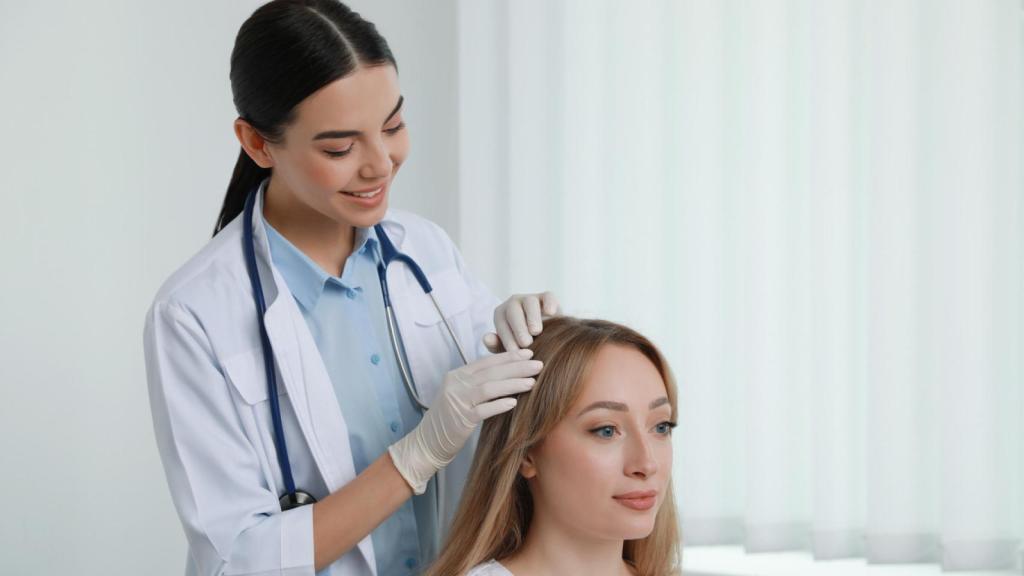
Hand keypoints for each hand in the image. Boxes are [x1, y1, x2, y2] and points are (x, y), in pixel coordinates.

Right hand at [387, 349, 542, 493]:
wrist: (427, 443)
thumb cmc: (449, 419)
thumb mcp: (460, 395)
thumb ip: (477, 382)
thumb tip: (505, 373)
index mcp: (456, 375)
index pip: (486, 361)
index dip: (509, 356)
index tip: (529, 353)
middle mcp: (455, 385)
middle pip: (491, 371)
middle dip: (517, 366)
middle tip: (538, 364)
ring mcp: (457, 402)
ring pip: (488, 388)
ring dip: (512, 384)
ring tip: (532, 382)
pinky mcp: (460, 420)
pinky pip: (482, 410)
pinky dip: (498, 405)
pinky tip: (514, 403)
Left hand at [483, 291, 560, 351]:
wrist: (547, 338)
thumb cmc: (522, 344)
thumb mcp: (510, 347)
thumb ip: (496, 345)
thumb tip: (487, 338)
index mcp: (501, 314)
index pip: (501, 323)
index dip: (506, 337)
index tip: (513, 351)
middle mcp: (513, 303)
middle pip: (513, 310)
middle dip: (518, 327)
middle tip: (525, 343)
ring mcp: (530, 299)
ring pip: (530, 302)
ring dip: (532, 317)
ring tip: (536, 332)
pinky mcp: (547, 297)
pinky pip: (548, 297)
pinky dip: (549, 303)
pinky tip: (551, 313)